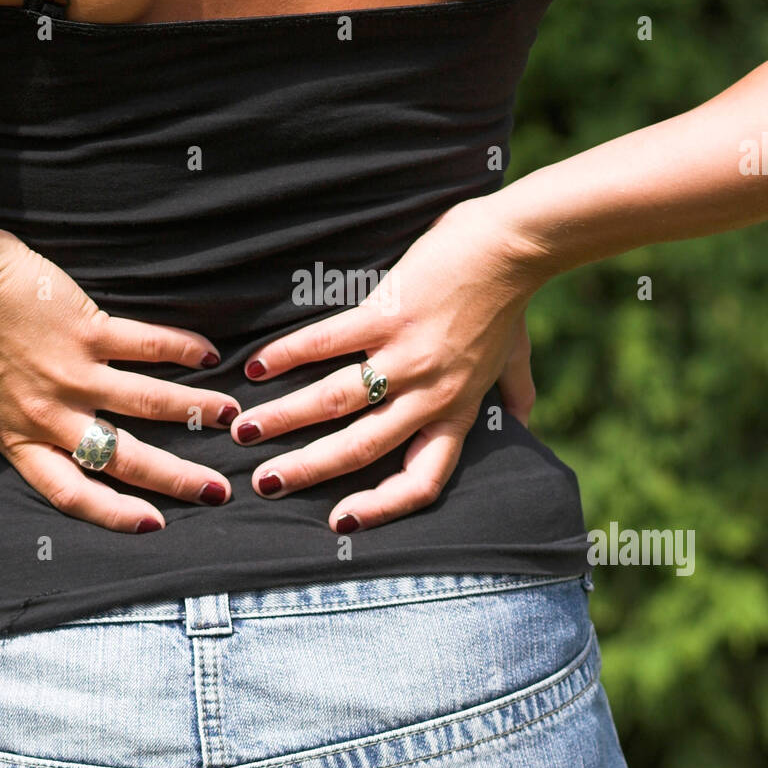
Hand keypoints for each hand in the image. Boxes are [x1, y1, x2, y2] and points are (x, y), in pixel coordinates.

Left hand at [0, 233, 240, 531]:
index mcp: (17, 436)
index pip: (71, 492)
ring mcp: (73, 373)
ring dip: (195, 413)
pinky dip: (179, 350)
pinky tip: (208, 355)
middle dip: (176, 480)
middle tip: (217, 493)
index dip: (114, 514)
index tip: (153, 525)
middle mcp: (51, 414)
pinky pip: (144, 345)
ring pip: (148, 405)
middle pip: (124, 460)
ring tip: (232, 418)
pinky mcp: (88, 329)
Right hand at [230, 199, 547, 530]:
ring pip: (336, 400)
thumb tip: (523, 420)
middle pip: (361, 448)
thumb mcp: (516, 357)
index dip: (381, 508)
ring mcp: (406, 355)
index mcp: (456, 410)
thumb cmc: (510, 299)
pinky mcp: (387, 313)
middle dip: (307, 470)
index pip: (421, 479)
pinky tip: (258, 365)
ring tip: (245, 429)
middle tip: (263, 484)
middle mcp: (429, 393)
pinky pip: (328, 342)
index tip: (340, 522)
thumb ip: (516, 393)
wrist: (512, 246)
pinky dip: (290, 355)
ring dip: (285, 417)